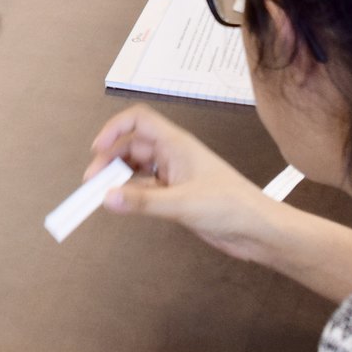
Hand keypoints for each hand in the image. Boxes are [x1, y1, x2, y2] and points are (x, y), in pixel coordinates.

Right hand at [86, 106, 281, 263]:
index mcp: (177, 144)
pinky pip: (145, 188)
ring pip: (137, 169)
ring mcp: (174, 175)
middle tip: (93, 181)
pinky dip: (131, 194)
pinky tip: (123, 204)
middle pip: (132, 146)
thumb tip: (108, 196)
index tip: (97, 149)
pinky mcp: (176, 195)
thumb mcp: (183, 204)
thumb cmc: (233, 206)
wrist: (258, 230)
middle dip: (110, 160)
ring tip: (103, 193)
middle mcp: (173, 156)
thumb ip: (143, 201)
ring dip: (119, 178)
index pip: (139, 121)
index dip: (115, 129)